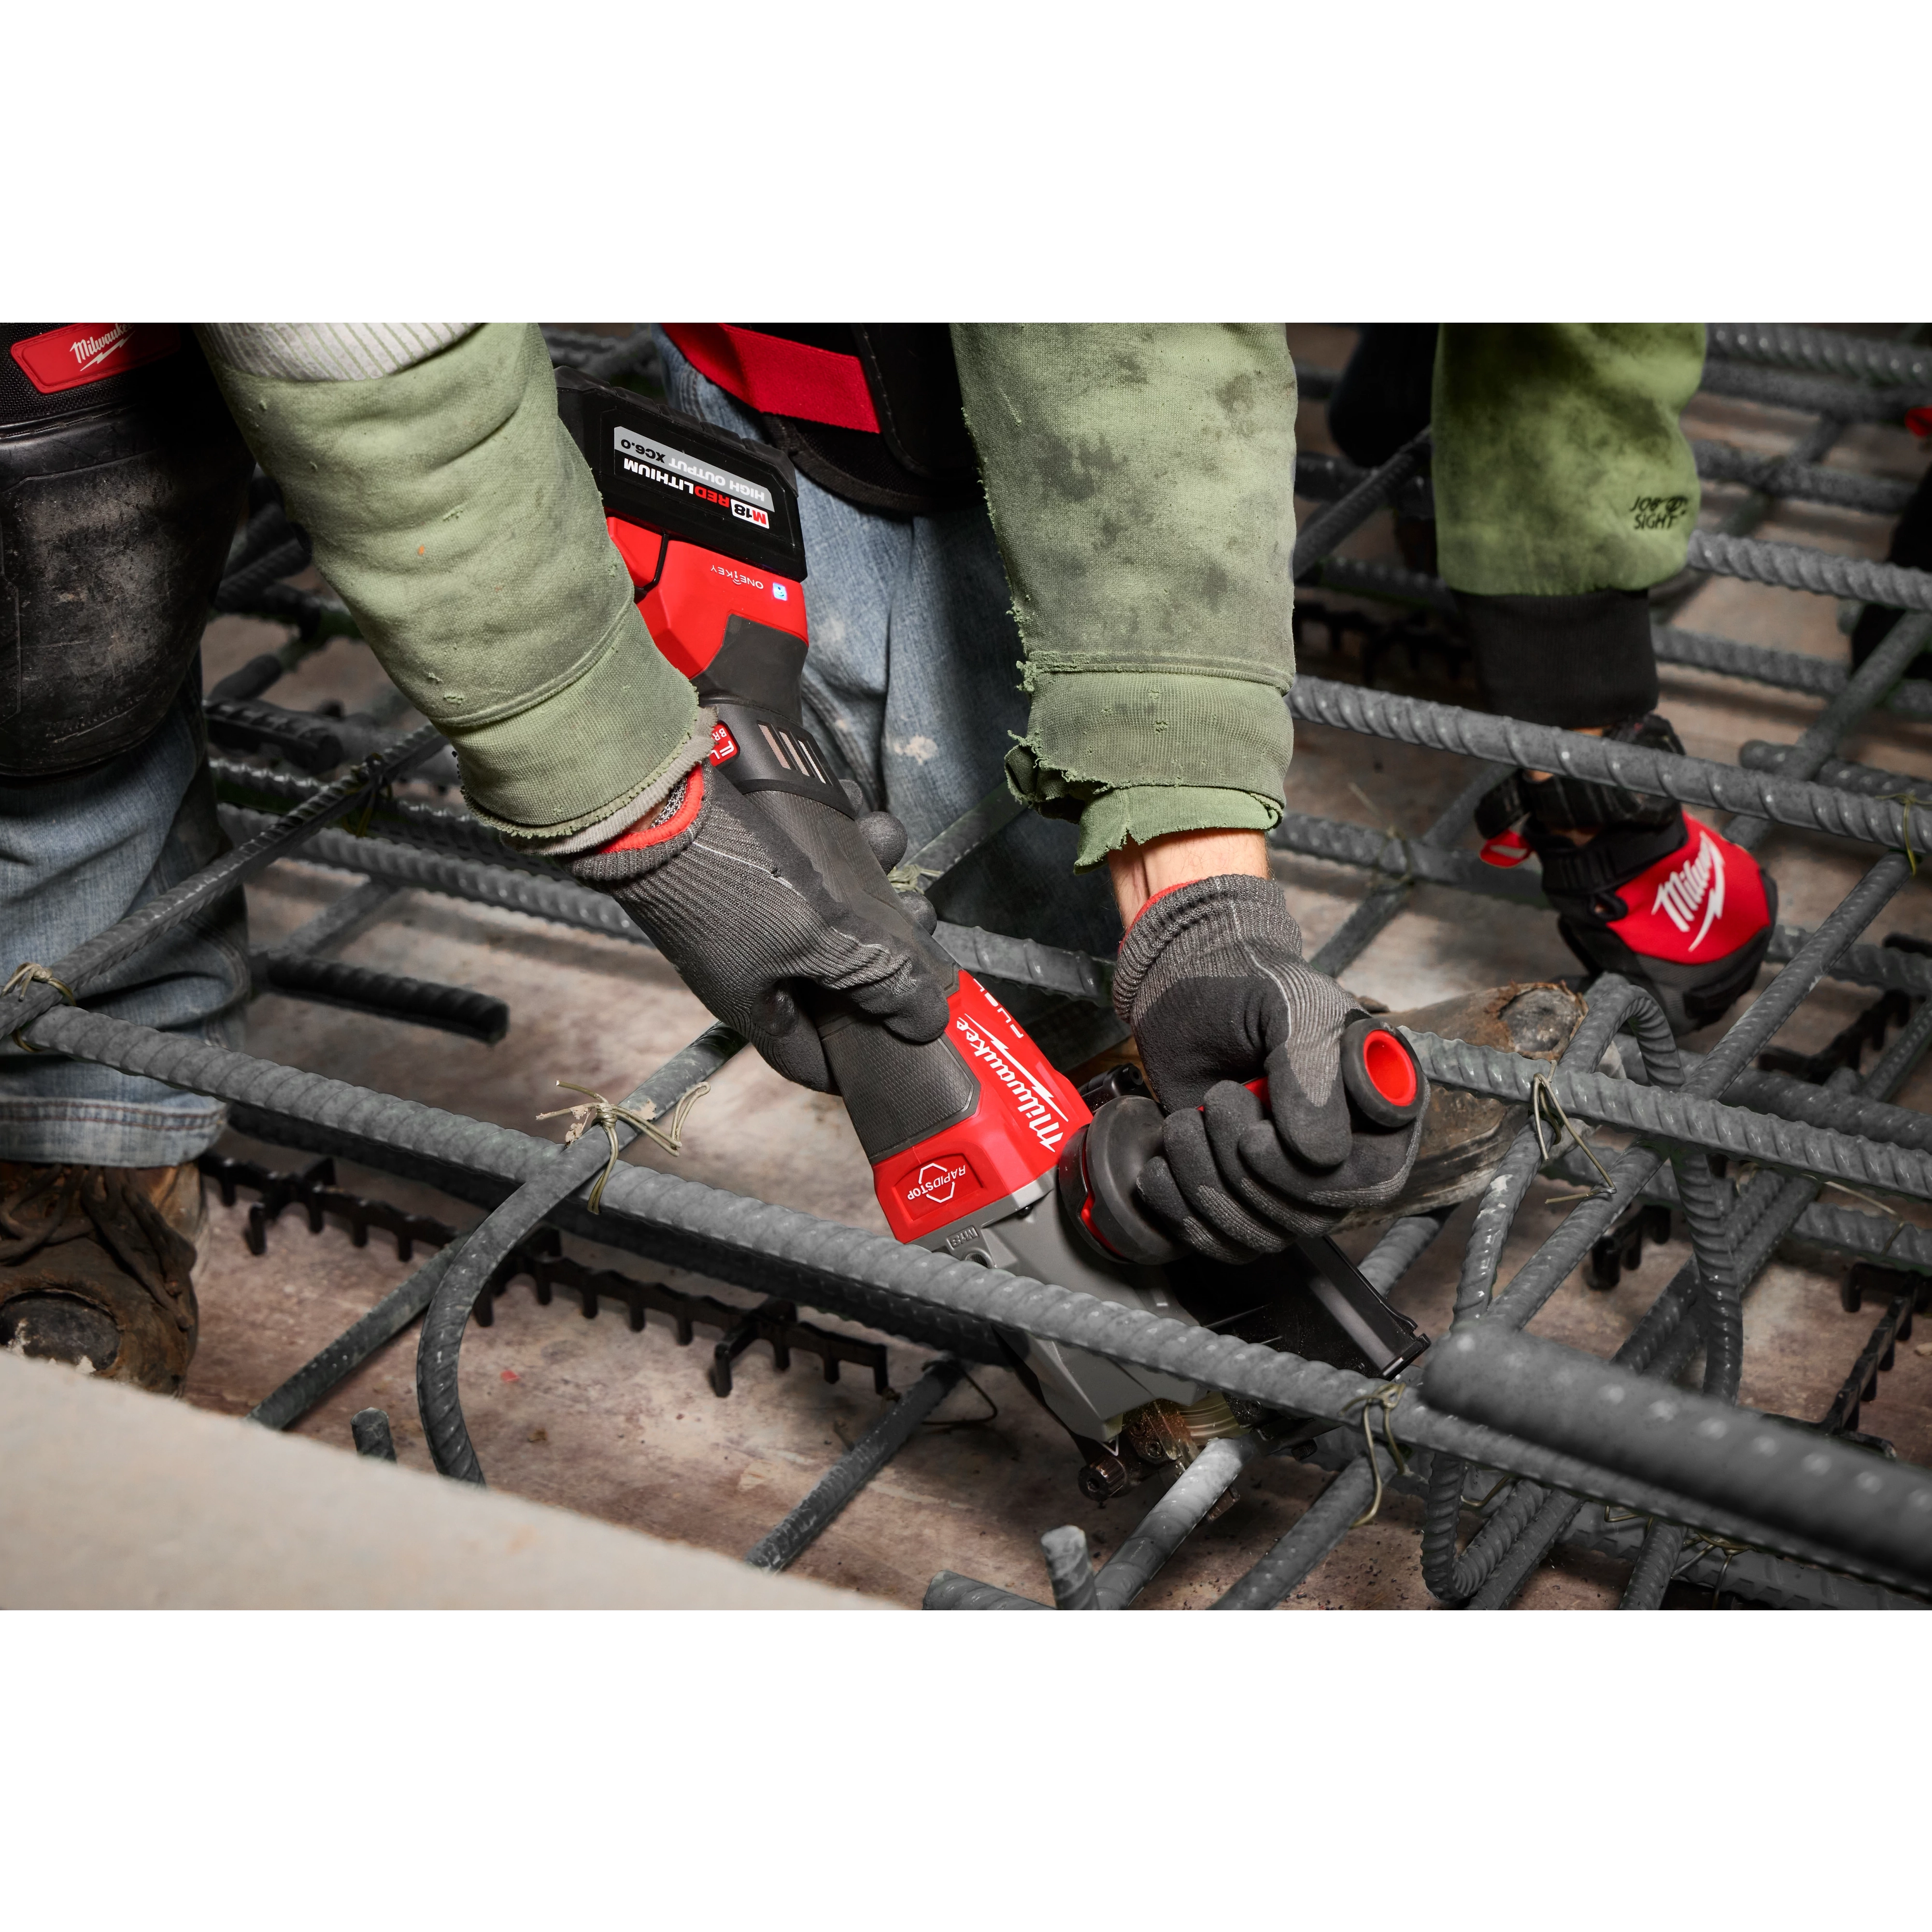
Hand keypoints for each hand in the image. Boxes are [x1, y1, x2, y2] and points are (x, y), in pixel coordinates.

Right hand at [570, 766, 949, 1089]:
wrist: (654, 802)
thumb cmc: (728, 885)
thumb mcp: (822, 940)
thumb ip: (881, 979)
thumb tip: (928, 1020)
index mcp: (758, 1007)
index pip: (812, 1062)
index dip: (856, 1063)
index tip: (900, 1050)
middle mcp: (750, 968)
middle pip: (834, 980)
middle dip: (884, 953)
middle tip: (919, 924)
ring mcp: (747, 917)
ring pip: (827, 915)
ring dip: (869, 884)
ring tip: (888, 849)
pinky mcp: (747, 868)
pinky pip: (807, 868)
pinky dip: (837, 845)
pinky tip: (858, 814)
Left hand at [1110, 874, 1423, 1261]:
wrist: (1184, 987)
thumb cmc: (1249, 988)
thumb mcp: (1292, 1008)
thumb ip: (1312, 1071)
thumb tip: (1321, 1154)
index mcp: (1377, 1110)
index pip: (1373, 1179)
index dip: (1311, 1172)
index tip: (1258, 1131)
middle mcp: (1342, 1154)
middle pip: (1312, 1215)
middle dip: (1247, 1169)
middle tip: (1219, 1103)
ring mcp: (1287, 1181)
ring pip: (1263, 1234)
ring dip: (1208, 1183)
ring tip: (1186, 1123)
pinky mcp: (1236, 1195)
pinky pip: (1222, 1242)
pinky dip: (1182, 1210)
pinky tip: (1162, 1165)